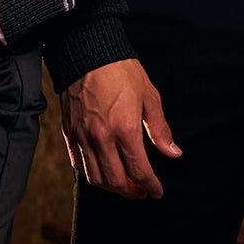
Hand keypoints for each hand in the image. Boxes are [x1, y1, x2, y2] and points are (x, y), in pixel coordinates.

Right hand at [58, 59, 180, 197]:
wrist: (87, 52)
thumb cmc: (121, 71)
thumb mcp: (150, 96)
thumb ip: (160, 129)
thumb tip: (174, 153)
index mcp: (125, 129)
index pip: (139, 171)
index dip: (151, 187)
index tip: (156, 192)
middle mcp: (101, 138)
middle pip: (116, 182)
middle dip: (132, 192)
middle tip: (141, 190)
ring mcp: (82, 137)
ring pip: (95, 178)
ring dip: (112, 187)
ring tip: (124, 183)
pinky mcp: (69, 133)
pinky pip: (79, 165)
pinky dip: (92, 174)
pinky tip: (103, 170)